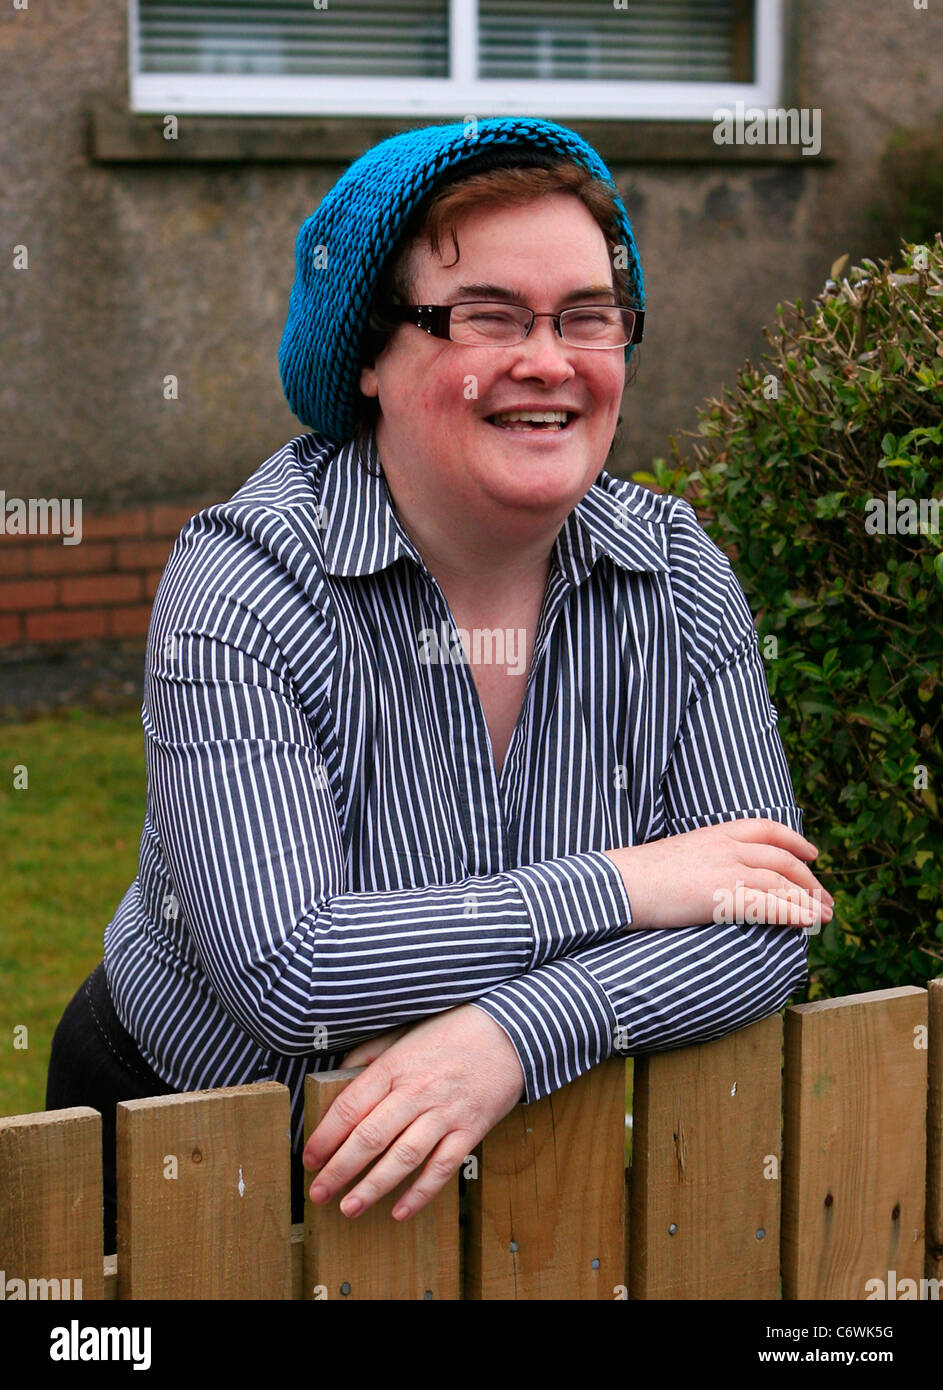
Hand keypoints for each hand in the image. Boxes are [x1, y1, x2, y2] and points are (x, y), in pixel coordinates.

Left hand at [303, 1004, 524, 1221]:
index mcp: (395, 1066)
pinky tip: (400, 1211)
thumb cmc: (452, 1031)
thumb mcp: (405, 1032)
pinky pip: (442, 1168)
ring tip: (349, 1209)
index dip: (325, 1136)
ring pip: (402, 1157)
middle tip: (317, 1194)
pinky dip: (420, 1193)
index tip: (308, 1158)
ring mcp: (445, 1113)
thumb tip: (337, 1076)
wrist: (510, 1030)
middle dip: (339, 1169)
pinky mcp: (470, 1129)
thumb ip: (370, 1053)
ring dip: (373, 1187)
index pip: (350, 1106)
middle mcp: (417, 1091)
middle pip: (370, 1137)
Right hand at [603, 818, 833, 930]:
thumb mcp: (681, 853)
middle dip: (810, 881)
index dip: (795, 841)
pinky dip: (793, 913)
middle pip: (783, 860)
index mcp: (717, 832)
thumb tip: (720, 876)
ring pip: (782, 883)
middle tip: (826, 900)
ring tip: (824, 918)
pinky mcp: (724, 896)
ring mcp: (728, 870)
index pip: (768, 829)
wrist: (622, 883)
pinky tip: (807, 924)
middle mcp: (728, 846)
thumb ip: (707, 857)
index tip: (812, 854)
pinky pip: (769, 905)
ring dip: (809, 902)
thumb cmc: (642, 875)